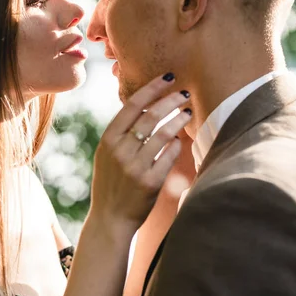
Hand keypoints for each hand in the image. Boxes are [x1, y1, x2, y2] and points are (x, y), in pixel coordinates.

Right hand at [89, 73, 191, 234]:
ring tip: (188, 112)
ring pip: (163, 133)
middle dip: (170, 99)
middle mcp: (120, 151)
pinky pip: (169, 155)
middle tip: (184, 93)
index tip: (167, 77)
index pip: (132, 105)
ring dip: (178, 119)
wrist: (110, 219)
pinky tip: (181, 139)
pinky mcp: (150, 182)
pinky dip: (177, 144)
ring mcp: (135, 167)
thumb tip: (147, 108)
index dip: (151, 88)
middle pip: (150, 116)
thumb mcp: (107, 156)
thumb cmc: (111, 184)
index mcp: (108, 140)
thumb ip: (122, 134)